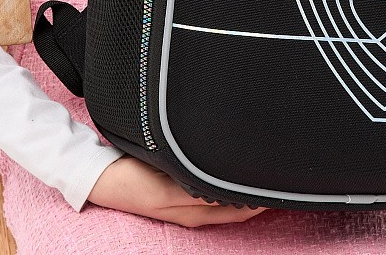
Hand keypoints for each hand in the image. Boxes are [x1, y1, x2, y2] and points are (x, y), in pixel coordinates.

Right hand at [86, 154, 270, 226]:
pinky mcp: (179, 198)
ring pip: (229, 204)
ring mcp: (188, 206)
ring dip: (246, 192)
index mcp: (195, 210)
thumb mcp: (165, 182)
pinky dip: (229, 191)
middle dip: (259, 195)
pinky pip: (213, 199)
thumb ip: (196, 188)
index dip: (263, 200)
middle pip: (240, 209)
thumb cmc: (132, 177)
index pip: (242, 209)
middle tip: (279, 174)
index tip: (280, 182)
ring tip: (262, 173)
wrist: (104, 179)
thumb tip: (223, 192)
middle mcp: (195, 211)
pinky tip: (233, 175)